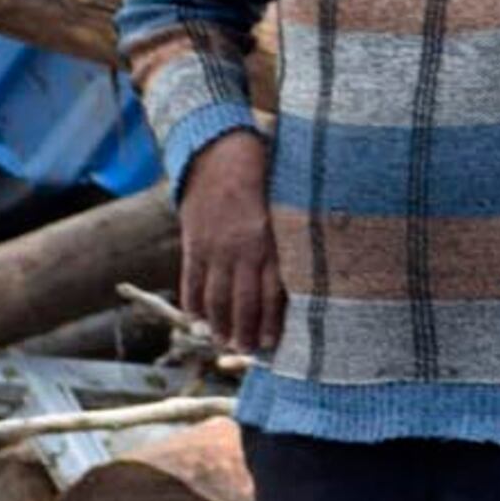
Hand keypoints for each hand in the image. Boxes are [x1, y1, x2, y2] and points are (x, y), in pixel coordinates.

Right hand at [178, 132, 281, 357]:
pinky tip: (195, 318)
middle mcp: (242, 248)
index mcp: (270, 242)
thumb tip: (308, 272)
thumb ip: (291, 239)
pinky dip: (192, 300)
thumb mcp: (286, 205)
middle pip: (243, 301)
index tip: (271, 344)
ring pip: (216, 295)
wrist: (220, 149)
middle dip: (244, 330)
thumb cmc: (264, 176)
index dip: (270, 322)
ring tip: (222, 341)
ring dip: (218, 323)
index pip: (271, 294)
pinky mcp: (193, 240)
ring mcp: (215, 246)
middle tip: (246, 351)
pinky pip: (192, 278)